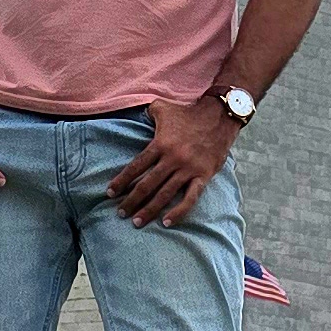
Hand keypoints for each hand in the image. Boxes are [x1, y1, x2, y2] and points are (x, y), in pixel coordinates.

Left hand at [110, 94, 235, 228]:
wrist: (220, 116)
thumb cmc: (188, 113)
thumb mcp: (163, 108)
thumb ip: (146, 113)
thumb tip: (134, 114)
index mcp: (160, 144)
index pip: (136, 166)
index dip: (122, 180)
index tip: (110, 193)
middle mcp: (172, 158)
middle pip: (147, 184)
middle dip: (132, 200)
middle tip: (120, 213)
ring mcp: (188, 169)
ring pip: (165, 194)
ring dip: (150, 210)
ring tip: (137, 222)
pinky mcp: (203, 176)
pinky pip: (190, 198)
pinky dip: (179, 212)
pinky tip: (167, 223)